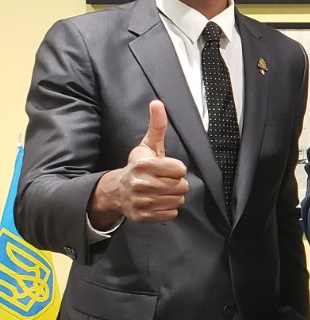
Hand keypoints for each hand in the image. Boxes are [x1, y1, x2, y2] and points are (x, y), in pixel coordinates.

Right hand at [89, 100, 189, 226]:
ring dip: (173, 196)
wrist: (117, 190)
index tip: (167, 168)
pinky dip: (168, 209)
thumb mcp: (147, 146)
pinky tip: (157, 202)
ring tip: (161, 191)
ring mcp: (140, 202)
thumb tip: (157, 103)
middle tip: (165, 181)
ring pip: (178, 201)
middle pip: (181, 186)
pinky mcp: (142, 217)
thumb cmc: (138, 166)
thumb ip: (157, 126)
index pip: (180, 169)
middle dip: (177, 183)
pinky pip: (171, 214)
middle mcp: (140, 184)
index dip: (177, 169)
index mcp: (143, 165)